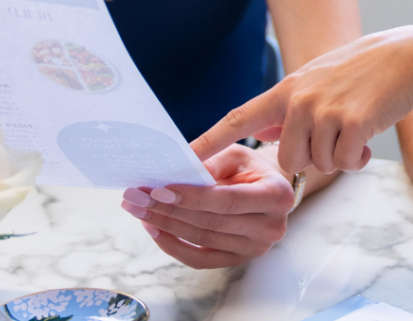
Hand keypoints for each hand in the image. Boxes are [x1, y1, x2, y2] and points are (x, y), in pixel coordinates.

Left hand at [120, 144, 293, 267]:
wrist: (267, 187)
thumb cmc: (250, 166)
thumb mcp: (236, 153)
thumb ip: (211, 161)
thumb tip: (176, 172)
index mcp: (276, 196)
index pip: (228, 201)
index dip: (192, 197)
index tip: (159, 190)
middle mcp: (271, 227)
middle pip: (211, 222)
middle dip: (169, 210)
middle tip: (136, 197)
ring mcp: (255, 249)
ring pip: (202, 240)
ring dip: (166, 225)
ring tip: (139, 209)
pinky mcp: (237, 260)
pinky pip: (200, 259)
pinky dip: (174, 245)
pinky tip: (154, 228)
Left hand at [194, 26, 412, 173]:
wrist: (407, 58)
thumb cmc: (362, 73)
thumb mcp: (317, 81)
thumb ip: (288, 107)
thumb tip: (260, 133)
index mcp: (286, 89)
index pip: (238, 118)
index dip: (208, 141)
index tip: (182, 159)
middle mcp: (299, 100)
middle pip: (287, 160)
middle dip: (311, 160)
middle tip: (334, 137)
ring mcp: (324, 111)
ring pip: (318, 164)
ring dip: (338, 157)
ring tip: (354, 129)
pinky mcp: (351, 124)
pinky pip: (345, 164)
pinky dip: (358, 159)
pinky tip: (368, 136)